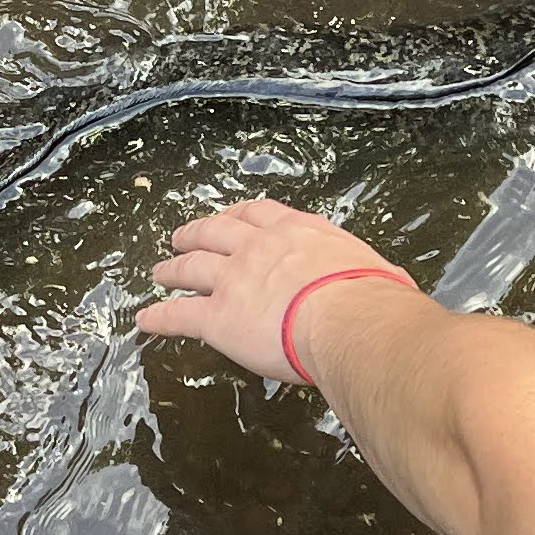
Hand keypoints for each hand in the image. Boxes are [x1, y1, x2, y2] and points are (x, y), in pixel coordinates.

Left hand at [139, 199, 420, 382]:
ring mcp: (233, 280)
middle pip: (215, 232)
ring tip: (160, 272)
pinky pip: (179, 316)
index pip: (258, 213)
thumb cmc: (373, 298)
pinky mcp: (218, 318)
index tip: (226, 218)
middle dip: (195, 234)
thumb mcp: (375, 270)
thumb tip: (388, 287)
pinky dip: (159, 318)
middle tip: (181, 238)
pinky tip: (146, 321)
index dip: (236, 216)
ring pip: (190, 267)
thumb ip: (364, 274)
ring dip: (172, 269)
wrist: (350, 318)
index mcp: (296, 232)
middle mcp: (258, 248)